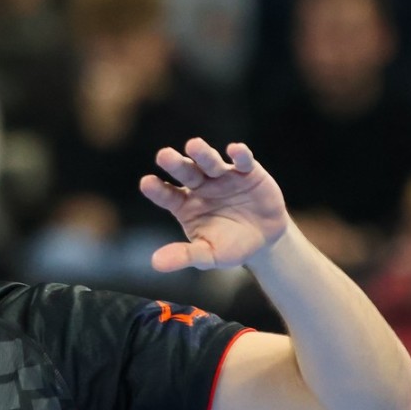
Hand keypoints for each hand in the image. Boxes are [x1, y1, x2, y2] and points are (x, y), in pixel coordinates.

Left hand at [140, 139, 290, 271]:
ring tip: (193, 145)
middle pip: (186, 173)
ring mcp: (223, 177)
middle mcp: (200, 187)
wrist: (264, 240)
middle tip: (163, 155)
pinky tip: (234, 150)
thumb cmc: (230, 246)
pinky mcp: (248, 172)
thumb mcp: (208, 255)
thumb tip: (155, 264)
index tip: (146, 183)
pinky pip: (244, 161)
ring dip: (202, 154)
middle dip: (175, 164)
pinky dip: (240, 154)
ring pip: (210, 162)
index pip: (167, 195)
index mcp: (184, 205)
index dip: (157, 189)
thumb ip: (184, 256)